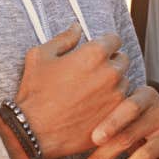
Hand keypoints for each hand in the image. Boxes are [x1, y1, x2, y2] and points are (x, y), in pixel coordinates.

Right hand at [14, 24, 129, 158]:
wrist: (34, 131)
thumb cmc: (35, 92)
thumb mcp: (41, 56)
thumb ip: (64, 39)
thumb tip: (77, 27)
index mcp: (94, 54)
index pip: (114, 40)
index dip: (104, 44)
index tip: (96, 52)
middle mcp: (111, 72)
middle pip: (122, 60)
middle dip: (110, 63)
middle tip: (92, 74)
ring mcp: (116, 96)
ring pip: (124, 83)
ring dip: (113, 84)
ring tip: (91, 93)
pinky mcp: (116, 117)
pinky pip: (123, 105)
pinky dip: (113, 104)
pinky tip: (95, 108)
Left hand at [76, 86, 158, 158]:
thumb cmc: (145, 122)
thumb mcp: (131, 112)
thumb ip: (109, 116)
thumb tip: (68, 135)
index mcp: (147, 96)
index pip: (129, 107)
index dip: (112, 122)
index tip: (93, 139)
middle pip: (131, 135)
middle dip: (104, 157)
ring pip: (146, 154)